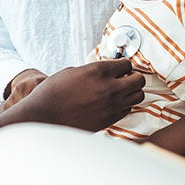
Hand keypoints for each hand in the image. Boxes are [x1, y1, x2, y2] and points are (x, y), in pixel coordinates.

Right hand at [0, 59, 144, 132]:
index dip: (123, 65)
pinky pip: (127, 109)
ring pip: (138, 96)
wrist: (45, 117)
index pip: (127, 64)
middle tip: (125, 78)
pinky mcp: (110, 120)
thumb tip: (103, 72)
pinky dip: (124, 105)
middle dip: (133, 77)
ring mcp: (112, 105)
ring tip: (121, 91)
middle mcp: (109, 88)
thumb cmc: (53, 93)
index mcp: (98, 71)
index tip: (119, 67)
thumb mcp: (71, 72)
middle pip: (139, 80)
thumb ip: (92, 71)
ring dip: (132, 92)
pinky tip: (113, 103)